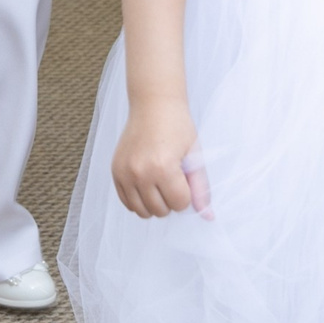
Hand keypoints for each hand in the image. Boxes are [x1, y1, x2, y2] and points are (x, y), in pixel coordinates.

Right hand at [111, 94, 201, 218]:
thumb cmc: (177, 127)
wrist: (152, 105)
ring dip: (154, 204)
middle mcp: (141, 172)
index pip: (180, 204)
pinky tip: (146, 186)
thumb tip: (208, 217)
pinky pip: (126, 202)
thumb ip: (201, 188)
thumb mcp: (194, 155)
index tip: (185, 176)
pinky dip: (138, 200)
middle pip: (160, 210)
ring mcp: (125, 172)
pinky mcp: (115, 171)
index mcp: (163, 167)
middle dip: (171, 200)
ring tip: (160, 184)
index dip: (187, 194)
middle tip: (173, 179)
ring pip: (142, 211)